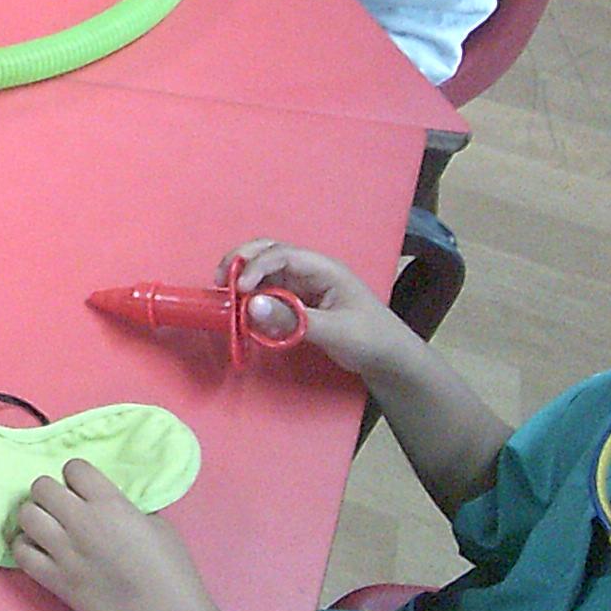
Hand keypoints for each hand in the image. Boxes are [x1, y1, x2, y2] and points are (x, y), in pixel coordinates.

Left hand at [9, 459, 216, 610]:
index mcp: (110, 505)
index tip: (85, 489)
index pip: (74, 468)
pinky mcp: (55, 581)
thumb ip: (125, 508)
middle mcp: (81, 523)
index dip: (78, 476)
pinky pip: (21, 553)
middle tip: (65, 507)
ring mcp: (64, 553)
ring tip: (50, 527)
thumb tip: (104, 504)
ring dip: (36, 516)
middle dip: (52, 492)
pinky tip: (42, 550)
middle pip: (42, 487)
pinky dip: (26, 547)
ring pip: (26, 515)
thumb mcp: (157, 526)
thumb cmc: (173, 574)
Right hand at [222, 239, 407, 379]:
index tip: (239, 289)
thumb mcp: (334, 331)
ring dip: (243, 278)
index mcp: (323, 268)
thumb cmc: (371, 339)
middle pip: (268, 251)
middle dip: (242, 260)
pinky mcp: (298, 302)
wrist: (390, 359)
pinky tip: (243, 310)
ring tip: (226, 294)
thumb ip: (293, 319)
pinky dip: (253, 297)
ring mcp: (303, 285)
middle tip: (219, 280)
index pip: (282, 254)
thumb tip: (252, 307)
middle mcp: (310, 271)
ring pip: (265, 271)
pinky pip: (269, 292)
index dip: (256, 266)